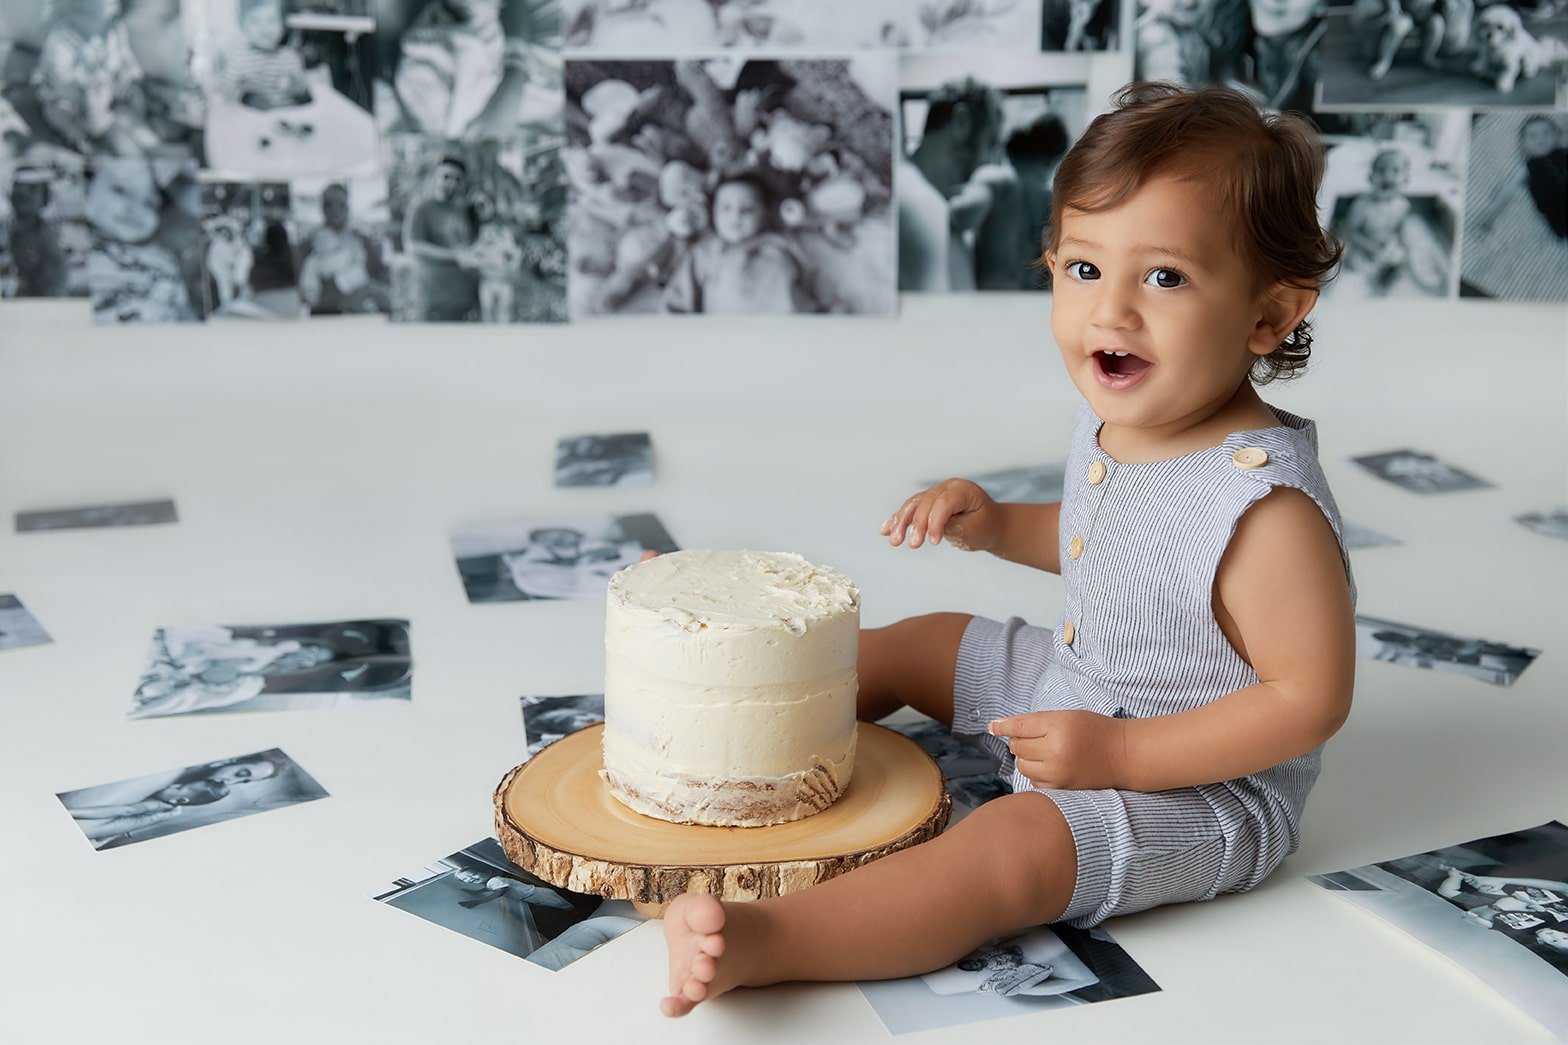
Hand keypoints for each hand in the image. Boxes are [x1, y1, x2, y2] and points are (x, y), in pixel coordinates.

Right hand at [880, 478, 1001, 550]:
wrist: (990, 525)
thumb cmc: (985, 526)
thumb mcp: (975, 529)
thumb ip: (954, 526)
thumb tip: (932, 527)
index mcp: (963, 490)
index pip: (944, 503)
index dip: (935, 522)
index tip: (933, 542)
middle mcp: (947, 487)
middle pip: (925, 502)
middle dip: (916, 524)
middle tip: (913, 545)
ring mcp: (936, 493)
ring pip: (914, 505)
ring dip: (901, 523)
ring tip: (894, 540)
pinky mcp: (928, 502)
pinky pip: (911, 509)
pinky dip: (898, 520)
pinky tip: (885, 530)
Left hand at [988, 710, 1126, 790]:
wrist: (1123, 755)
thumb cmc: (1095, 731)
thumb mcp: (1067, 717)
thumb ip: (1037, 722)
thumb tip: (1003, 727)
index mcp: (1058, 727)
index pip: (1020, 726)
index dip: (1003, 726)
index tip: (991, 726)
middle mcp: (1055, 751)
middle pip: (1018, 747)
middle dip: (1021, 741)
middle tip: (1037, 738)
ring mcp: (1057, 773)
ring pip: (1022, 766)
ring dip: (1026, 758)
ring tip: (1044, 752)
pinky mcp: (1061, 788)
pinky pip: (1034, 781)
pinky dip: (1036, 773)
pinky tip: (1051, 766)